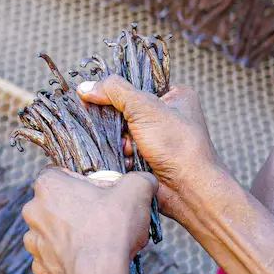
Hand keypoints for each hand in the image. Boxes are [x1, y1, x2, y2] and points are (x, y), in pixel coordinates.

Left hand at [22, 168, 156, 273]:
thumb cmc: (111, 230)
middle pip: (58, 202)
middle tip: (103, 218)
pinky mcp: (39, 264)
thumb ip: (139, 179)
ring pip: (53, 230)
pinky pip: (53, 256)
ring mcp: (33, 239)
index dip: (84, 182)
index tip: (102, 194)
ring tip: (96, 241)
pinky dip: (67, 258)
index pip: (62, 173)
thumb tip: (144, 180)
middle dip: (78, 208)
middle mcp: (33, 209)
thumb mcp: (136, 191)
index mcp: (48, 184)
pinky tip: (86, 260)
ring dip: (70, 234)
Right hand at [76, 77, 226, 224]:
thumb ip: (114, 91)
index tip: (99, 95)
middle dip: (118, 122)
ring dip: (120, 141)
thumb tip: (85, 87)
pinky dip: (123, 155)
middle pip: (126, 109)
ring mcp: (157, 138)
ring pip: (122, 132)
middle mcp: (167, 115)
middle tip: (119, 128)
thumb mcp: (145, 108)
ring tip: (129, 148)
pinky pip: (124, 151)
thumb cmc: (177, 145)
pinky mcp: (147, 158)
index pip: (138, 83)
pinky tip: (129, 160)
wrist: (189, 190)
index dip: (118, 90)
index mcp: (175, 96)